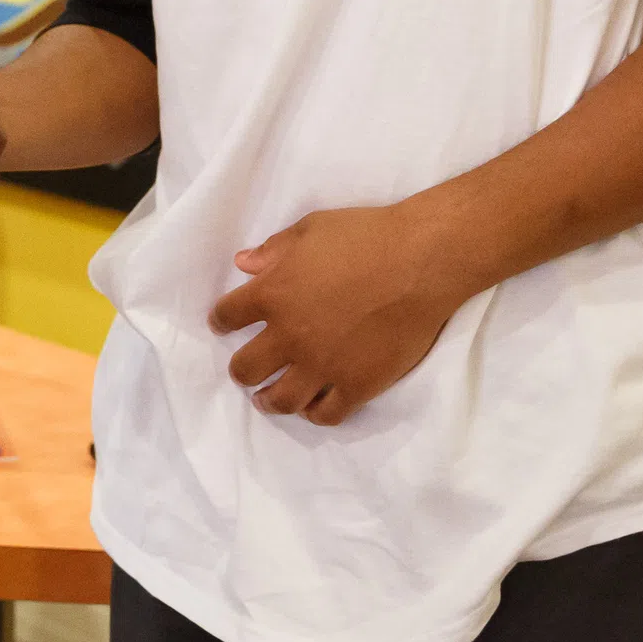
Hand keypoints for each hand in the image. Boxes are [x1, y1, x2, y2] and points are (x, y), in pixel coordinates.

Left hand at [207, 201, 475, 426]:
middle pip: (245, 369)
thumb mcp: (311, 228)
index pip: (227, 316)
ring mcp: (323, 365)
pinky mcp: (357, 385)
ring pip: (281, 400)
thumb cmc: (365, 235)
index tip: (224, 324)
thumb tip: (243, 264)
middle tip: (247, 370)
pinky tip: (312, 406)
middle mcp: (290, 336)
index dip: (221, 320)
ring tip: (268, 398)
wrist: (421, 261)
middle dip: (241, 370)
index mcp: (273, 294)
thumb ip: (274, 250)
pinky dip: (314, 412)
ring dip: (268, 400)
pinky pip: (326, 413)